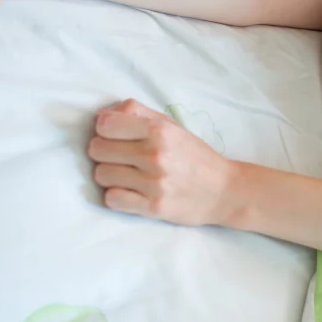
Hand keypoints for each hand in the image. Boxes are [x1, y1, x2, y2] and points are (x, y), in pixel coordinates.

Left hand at [87, 99, 236, 225]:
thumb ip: (139, 113)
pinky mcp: (153, 207)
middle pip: (97, 149)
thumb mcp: (172, 126)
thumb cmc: (195, 156)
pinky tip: (130, 192)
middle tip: (120, 157)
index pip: (105, 124)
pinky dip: (116, 196)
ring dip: (110, 175)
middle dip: (104, 152)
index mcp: (160, 131)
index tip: (114, 136)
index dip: (104, 129)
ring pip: (101, 175)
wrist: (225, 191)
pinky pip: (111, 199)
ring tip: (127, 175)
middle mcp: (155, 155)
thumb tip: (102, 114)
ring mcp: (154, 183)